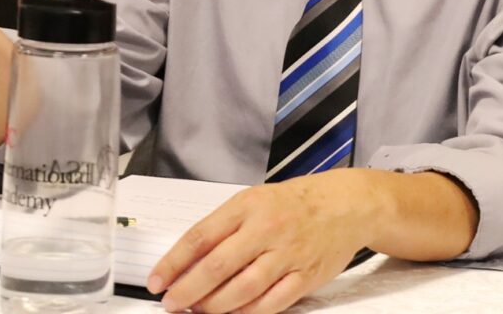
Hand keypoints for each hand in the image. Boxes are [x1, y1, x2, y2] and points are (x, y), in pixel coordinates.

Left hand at [148, 169, 374, 313]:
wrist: (345, 204)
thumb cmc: (295, 202)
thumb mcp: (255, 200)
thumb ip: (224, 228)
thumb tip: (188, 261)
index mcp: (249, 205)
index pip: (201, 236)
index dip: (173, 262)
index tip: (157, 279)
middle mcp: (267, 228)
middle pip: (217, 267)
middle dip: (187, 291)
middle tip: (172, 302)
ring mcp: (287, 254)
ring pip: (241, 290)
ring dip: (213, 307)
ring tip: (198, 310)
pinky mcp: (304, 276)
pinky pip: (270, 303)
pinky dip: (247, 313)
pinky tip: (233, 313)